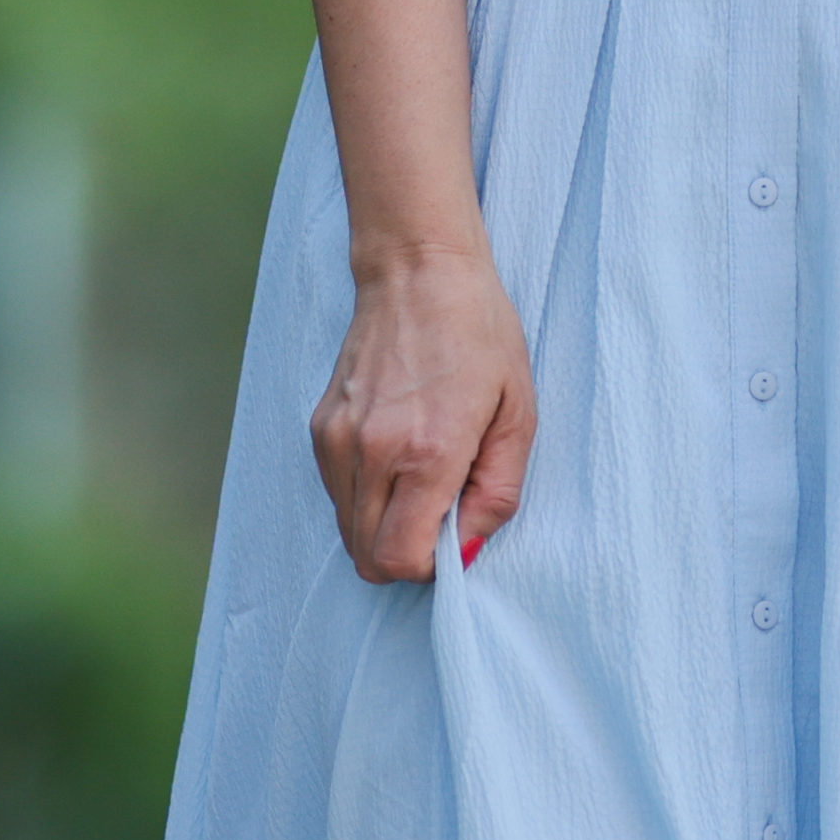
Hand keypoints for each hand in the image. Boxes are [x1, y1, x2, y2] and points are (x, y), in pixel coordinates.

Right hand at [313, 246, 534, 579]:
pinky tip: (396, 456)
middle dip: (406, 554)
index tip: (453, 537)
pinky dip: (364, 497)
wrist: (419, 272)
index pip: (400, 559)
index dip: (430, 567)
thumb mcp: (518, 417)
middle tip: (441, 512)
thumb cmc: (480, 337)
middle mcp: (373, 451)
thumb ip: (497, 494)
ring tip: (420, 479)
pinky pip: (337, 495)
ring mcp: (338, 440)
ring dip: (383, 527)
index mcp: (427, 452)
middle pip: (367, 558)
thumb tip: (467, 550)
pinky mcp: (321, 429)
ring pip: (347, 531)